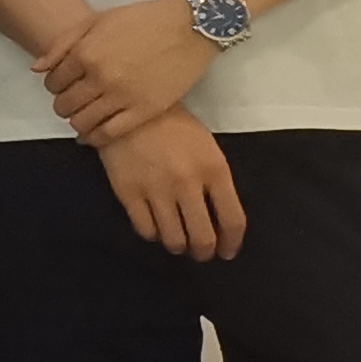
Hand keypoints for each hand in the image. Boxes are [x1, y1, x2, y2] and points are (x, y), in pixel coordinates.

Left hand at [37, 0, 221, 142]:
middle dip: (63, 104)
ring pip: (82, 122)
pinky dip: (95, 138)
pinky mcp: (145, 111)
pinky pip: (109, 134)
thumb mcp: (96, 20)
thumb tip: (36, 69)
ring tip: (83, 115)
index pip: (52, 82)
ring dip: (76, 121)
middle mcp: (100, 78)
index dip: (53, 85)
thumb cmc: (141, 19)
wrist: (189, 26)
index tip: (62, 84)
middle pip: (64, 105)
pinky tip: (94, 133)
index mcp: (85, 54)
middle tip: (71, 101)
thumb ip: (62, 44)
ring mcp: (123, 97)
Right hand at [98, 108, 245, 259]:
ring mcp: (156, 190)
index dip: (232, 243)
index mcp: (214, 170)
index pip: (232, 220)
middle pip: (203, 237)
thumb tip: (218, 220)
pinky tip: (155, 226)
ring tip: (178, 241)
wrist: (128, 109)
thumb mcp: (207, 149)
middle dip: (204, 252)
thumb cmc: (174, 127)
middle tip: (201, 252)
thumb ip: (216, 183)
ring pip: (173, 239)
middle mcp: (187, 184)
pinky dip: (153, 234)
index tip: (227, 251)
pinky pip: (146, 229)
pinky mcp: (128, 193)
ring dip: (179, 246)